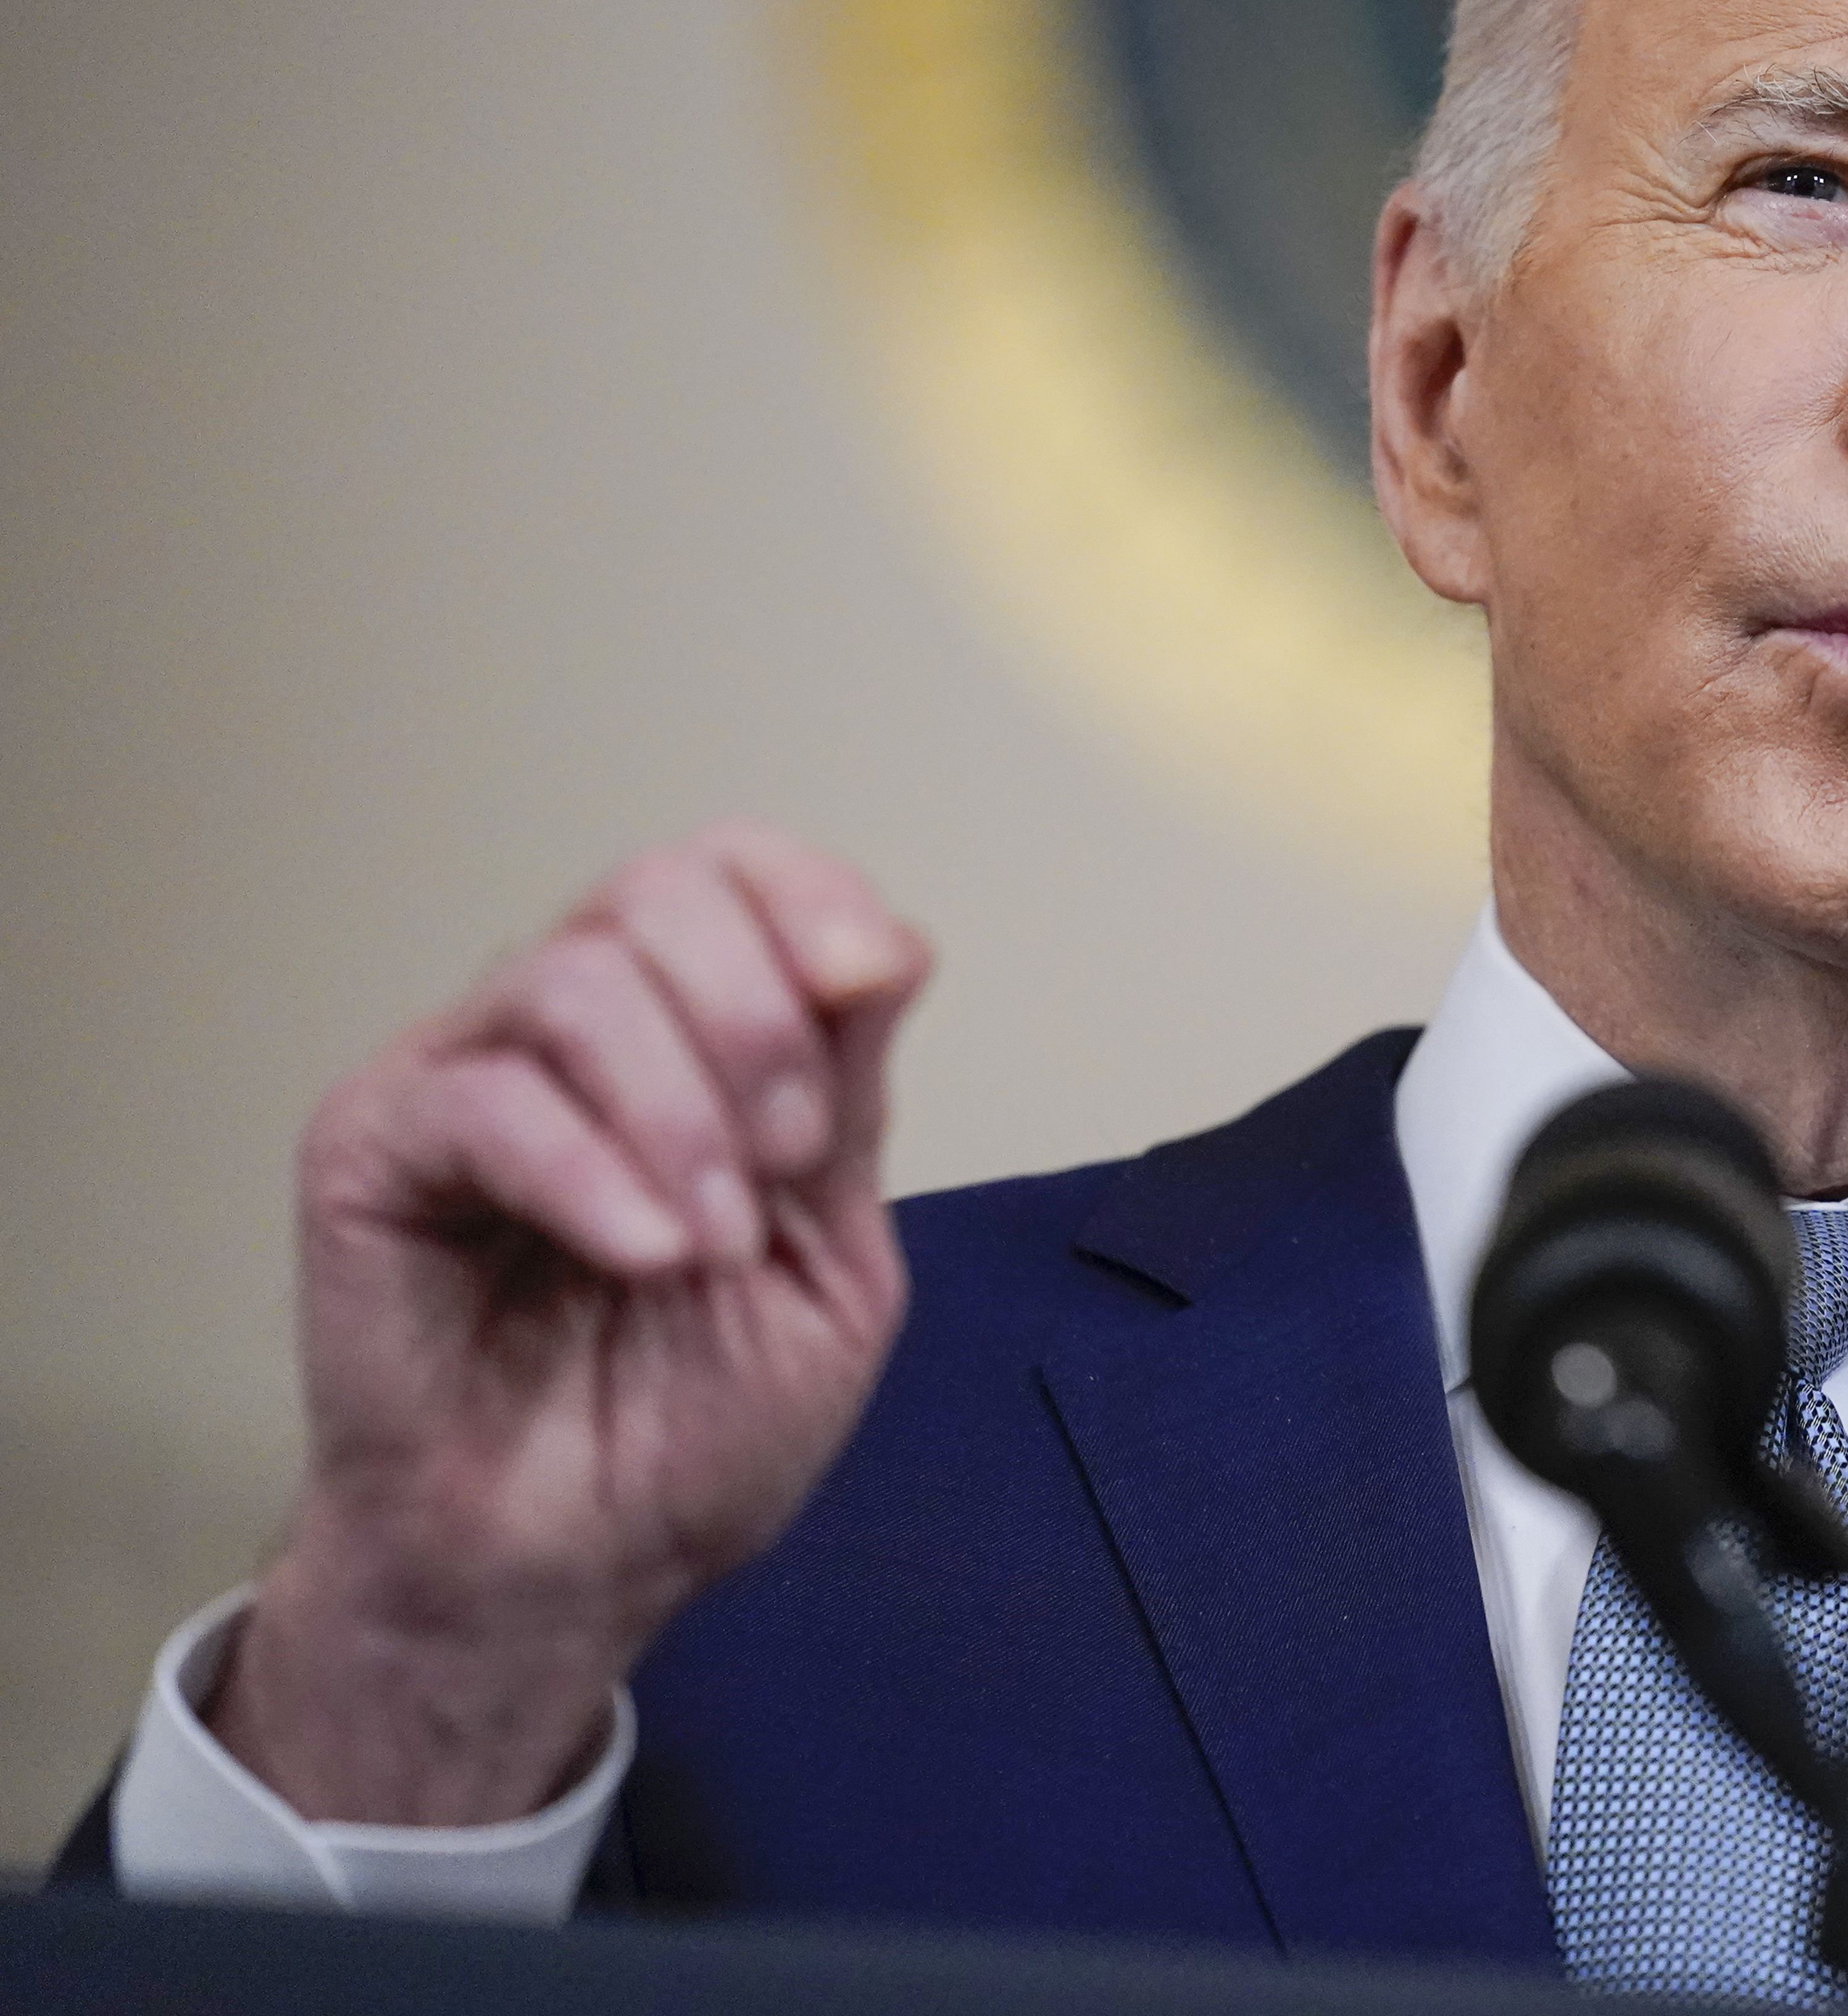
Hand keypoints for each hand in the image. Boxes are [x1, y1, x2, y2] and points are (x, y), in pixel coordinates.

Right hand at [208, 822, 932, 1824]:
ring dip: (682, 1113)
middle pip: (661, 891)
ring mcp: (463, 1076)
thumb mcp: (832, 1260)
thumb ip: (849, 1106)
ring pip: (576, 980)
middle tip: (789, 1163)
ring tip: (710, 1247)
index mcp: (687, 1033)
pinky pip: (486, 1100)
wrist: (572, 1569)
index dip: (812, 897)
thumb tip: (885, 947)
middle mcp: (572, 1028)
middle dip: (759, 1019)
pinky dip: (591, 1174)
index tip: (869, 985)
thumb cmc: (690, 1427)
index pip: (735, 868)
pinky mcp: (371, 1150)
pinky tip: (646, 1258)